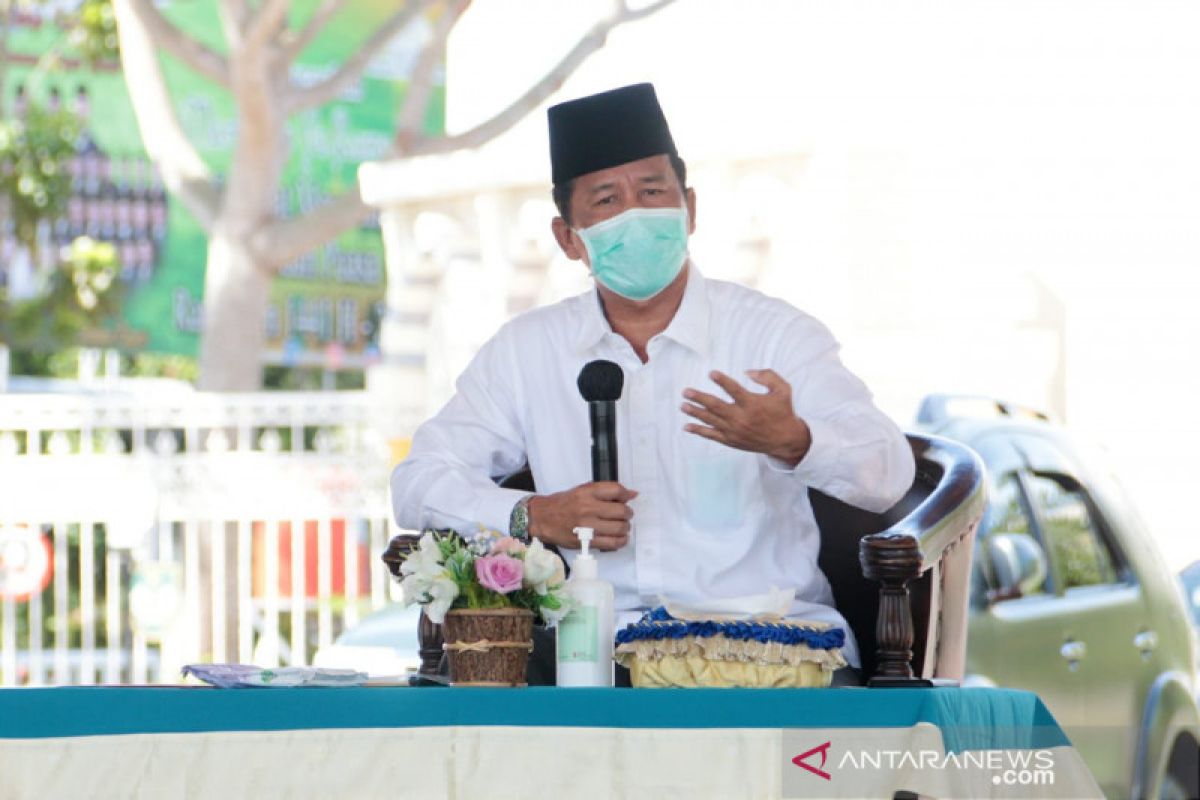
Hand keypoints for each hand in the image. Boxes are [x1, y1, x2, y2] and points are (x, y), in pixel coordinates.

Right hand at [526, 481, 637, 550]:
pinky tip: (620, 537)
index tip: (627, 498)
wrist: (542, 518)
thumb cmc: (563, 503)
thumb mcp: (582, 490)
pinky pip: (612, 543)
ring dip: (625, 527)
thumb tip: (632, 494)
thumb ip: (605, 491)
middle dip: (627, 513)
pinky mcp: (586, 542)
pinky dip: (621, 541)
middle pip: (621, 511)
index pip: (616, 491)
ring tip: (621, 526)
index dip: (626, 495)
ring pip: (619, 528)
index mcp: (587, 493)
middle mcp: (588, 508)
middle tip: (624, 515)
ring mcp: (587, 526)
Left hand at [682, 369, 811, 465]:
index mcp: (753, 404)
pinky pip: (712, 435)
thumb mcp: (783, 390)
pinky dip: (699, 431)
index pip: (735, 390)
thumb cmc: (783, 412)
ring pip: (711, 420)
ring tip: (683, 406)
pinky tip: (687, 426)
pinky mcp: (731, 440)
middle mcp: (742, 418)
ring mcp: (735, 431)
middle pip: (716, 407)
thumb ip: (767, 377)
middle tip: (686, 392)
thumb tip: (748, 372)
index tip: (711, 373)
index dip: (723, 381)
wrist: (785, 440)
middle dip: (700, 398)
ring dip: (695, 413)